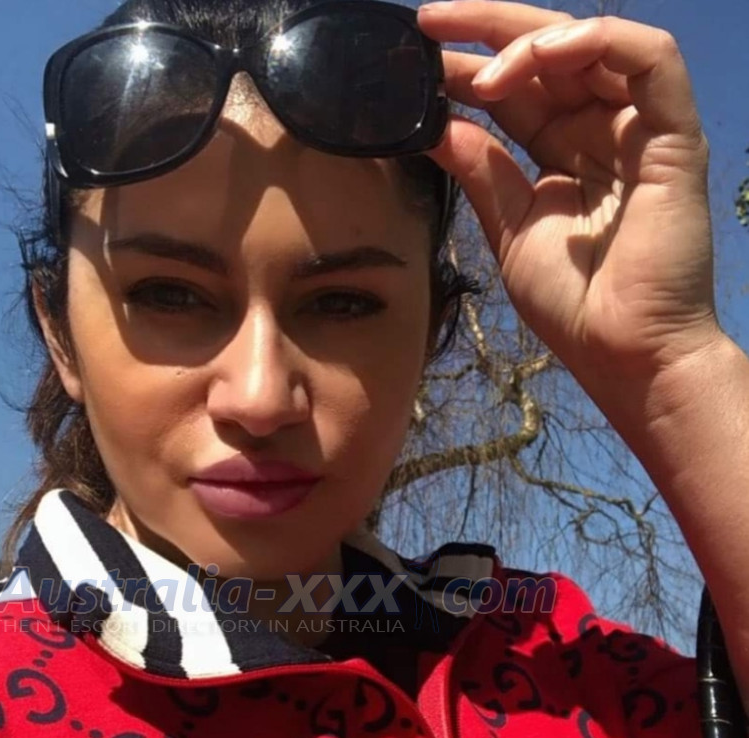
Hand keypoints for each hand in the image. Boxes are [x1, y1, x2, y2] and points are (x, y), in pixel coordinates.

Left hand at [417, 0, 722, 430]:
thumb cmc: (573, 305)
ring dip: (529, 42)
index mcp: (564, 152)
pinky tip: (539, 58)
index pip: (515, 89)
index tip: (414, 60)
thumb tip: (437, 126)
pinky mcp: (674, 135)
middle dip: (487, 29)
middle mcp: (602, 130)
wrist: (622, 353)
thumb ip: (482, 172)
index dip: (467, 67)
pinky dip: (593, 42)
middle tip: (430, 23)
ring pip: (592, 45)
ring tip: (480, 72)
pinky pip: (648, 58)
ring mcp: (640, 129)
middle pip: (548, 54)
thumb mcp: (510, 229)